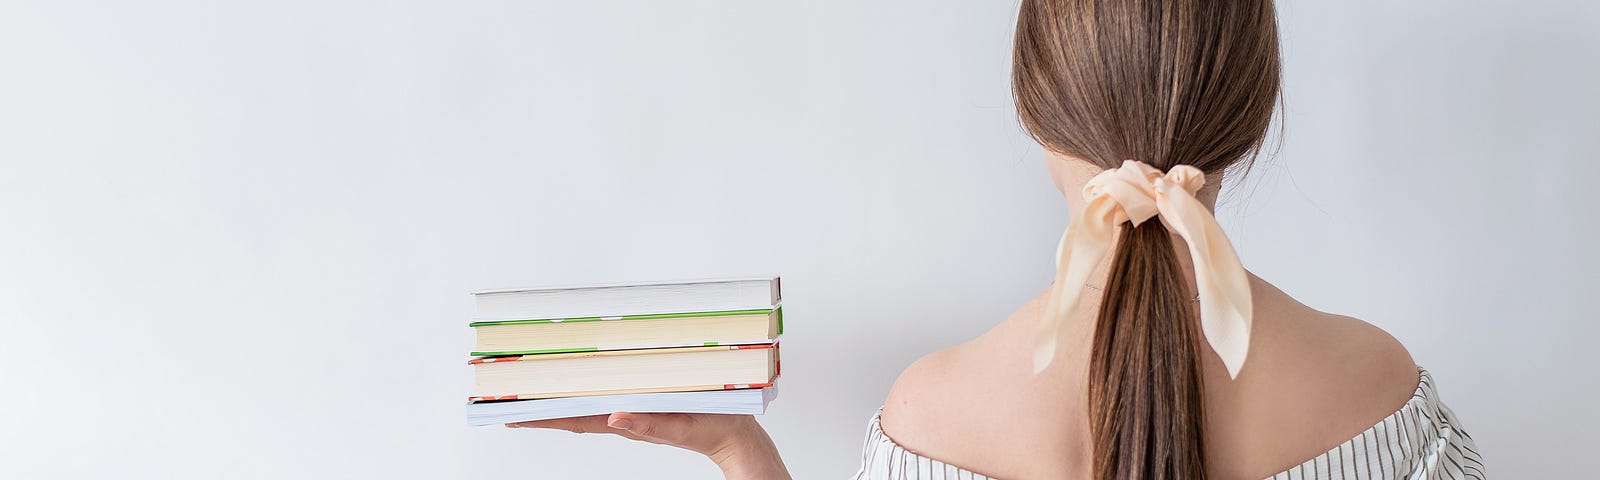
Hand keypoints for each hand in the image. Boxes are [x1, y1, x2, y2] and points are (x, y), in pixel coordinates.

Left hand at [509, 413, 789, 478]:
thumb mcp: (681, 425)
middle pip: (573, 411)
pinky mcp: (647, 401)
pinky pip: (608, 395)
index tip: (510, 412)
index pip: (574, 420)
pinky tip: (580, 382)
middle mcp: (625, 415)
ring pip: (587, 403)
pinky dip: (587, 389)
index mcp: (628, 421)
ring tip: (532, 387)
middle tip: (508, 396)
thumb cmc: (713, 428)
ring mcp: (634, 410)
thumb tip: (613, 418)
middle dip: (540, 404)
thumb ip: (649, 424)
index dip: (541, 416)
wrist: (739, 435)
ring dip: (560, 396)